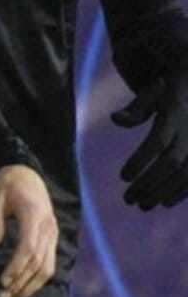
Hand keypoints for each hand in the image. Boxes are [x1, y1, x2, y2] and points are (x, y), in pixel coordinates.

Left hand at [0, 164, 56, 296]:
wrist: (26, 172)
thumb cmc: (8, 183)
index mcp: (34, 215)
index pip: (29, 248)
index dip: (17, 267)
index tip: (3, 281)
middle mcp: (48, 227)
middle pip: (39, 262)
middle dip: (23, 283)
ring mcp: (52, 233)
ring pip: (48, 266)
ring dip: (31, 286)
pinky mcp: (51, 237)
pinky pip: (49, 262)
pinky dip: (38, 278)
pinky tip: (25, 288)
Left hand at [113, 72, 187, 208]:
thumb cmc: (170, 91)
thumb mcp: (153, 92)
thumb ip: (136, 108)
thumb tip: (115, 119)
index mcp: (175, 115)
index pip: (158, 142)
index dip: (141, 160)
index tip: (122, 177)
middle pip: (171, 162)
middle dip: (149, 183)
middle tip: (127, 199)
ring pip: (185, 174)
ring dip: (163, 192)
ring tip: (141, 206)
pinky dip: (182, 191)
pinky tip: (164, 203)